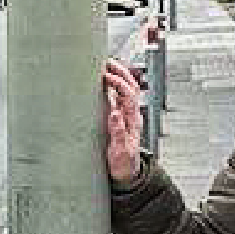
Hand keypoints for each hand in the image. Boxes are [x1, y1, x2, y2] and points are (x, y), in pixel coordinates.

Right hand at [99, 61, 147, 180]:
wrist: (126, 172)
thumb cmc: (123, 163)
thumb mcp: (120, 151)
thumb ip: (118, 132)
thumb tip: (115, 113)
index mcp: (132, 120)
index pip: (128, 94)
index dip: (118, 82)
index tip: (104, 76)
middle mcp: (132, 114)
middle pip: (131, 86)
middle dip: (120, 71)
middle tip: (105, 61)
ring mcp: (127, 114)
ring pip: (127, 89)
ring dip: (118, 75)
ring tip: (104, 65)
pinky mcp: (120, 117)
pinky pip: (119, 96)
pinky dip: (112, 85)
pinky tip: (102, 81)